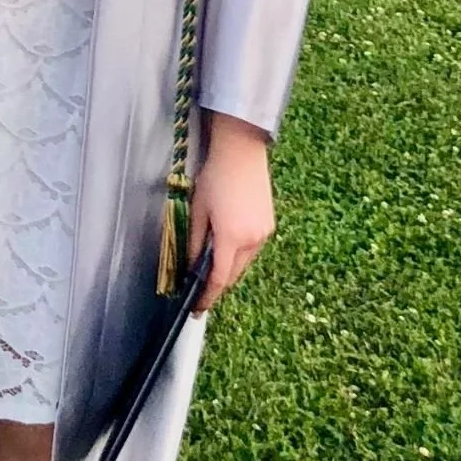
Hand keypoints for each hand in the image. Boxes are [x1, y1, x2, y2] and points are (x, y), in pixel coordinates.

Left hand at [188, 111, 274, 312]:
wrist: (242, 151)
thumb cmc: (215, 176)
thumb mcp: (198, 208)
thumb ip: (194, 241)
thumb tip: (191, 267)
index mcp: (231, 238)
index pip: (218, 279)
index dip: (207, 297)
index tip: (197, 309)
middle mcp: (252, 241)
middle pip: (232, 275)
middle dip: (216, 284)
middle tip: (200, 288)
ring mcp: (264, 234)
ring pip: (243, 264)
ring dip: (228, 268)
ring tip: (212, 261)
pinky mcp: (269, 226)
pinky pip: (252, 250)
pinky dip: (239, 253)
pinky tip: (228, 242)